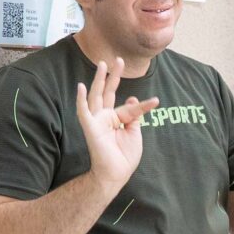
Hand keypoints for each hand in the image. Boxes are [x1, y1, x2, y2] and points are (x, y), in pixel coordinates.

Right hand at [75, 57, 159, 189]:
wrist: (116, 174)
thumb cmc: (124, 157)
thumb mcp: (135, 133)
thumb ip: (134, 116)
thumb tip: (133, 98)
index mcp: (116, 119)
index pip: (129, 106)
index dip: (141, 105)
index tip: (154, 102)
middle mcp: (104, 117)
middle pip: (108, 92)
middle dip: (113, 76)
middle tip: (118, 59)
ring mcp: (96, 121)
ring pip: (97, 96)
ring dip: (99, 80)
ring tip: (103, 64)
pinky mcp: (90, 127)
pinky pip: (83, 112)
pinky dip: (81, 100)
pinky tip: (80, 87)